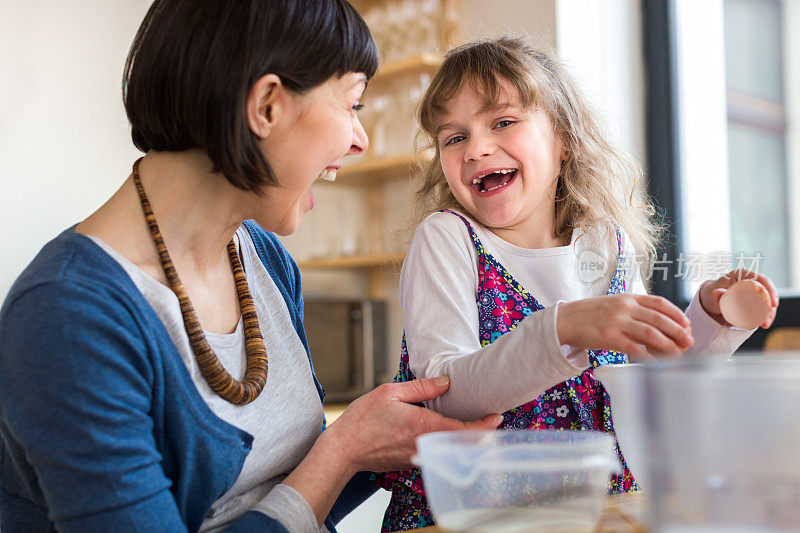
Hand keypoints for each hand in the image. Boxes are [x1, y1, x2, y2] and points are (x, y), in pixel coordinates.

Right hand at [322, 376, 502, 474]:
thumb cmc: (363, 420)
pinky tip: (449, 433)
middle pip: (462, 444)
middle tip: (493, 419)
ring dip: (465, 440)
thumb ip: (422, 388)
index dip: (485, 425)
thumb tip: (447, 381)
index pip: (464, 430)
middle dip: (480, 433)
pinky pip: (437, 453)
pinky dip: (448, 444)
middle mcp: (425, 445)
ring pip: (450, 450)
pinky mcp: (411, 462)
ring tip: (476, 424)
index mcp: (423, 426)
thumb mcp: (390, 392)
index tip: (498, 416)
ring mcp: (419, 457)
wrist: (343, 450)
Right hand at [556, 293, 693, 359]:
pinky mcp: (609, 337)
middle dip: (678, 331)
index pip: (659, 303)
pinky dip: (648, 356)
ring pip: (651, 333)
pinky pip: (634, 348)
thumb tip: (656, 324)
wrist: (565, 320)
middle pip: (659, 318)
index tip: (687, 324)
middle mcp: (624, 307)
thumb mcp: (613, 304)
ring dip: (668, 344)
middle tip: (690, 341)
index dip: (676, 314)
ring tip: (678, 353)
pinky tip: (656, 362)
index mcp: (627, 297)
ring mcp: (617, 321)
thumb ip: (633, 311)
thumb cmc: (589, 314)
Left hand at [699, 269, 778, 327]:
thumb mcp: (711, 294)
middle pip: (766, 292)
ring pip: (766, 301)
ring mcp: (751, 293)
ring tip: (765, 324)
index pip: (761, 279)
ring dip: (769, 313)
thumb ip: (715, 294)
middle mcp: (749, 282)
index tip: (773, 304)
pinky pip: (762, 308)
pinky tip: (764, 324)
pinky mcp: (752, 302)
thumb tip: (718, 293)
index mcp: (741, 275)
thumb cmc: (710, 295)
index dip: (770, 290)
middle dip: (771, 306)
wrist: (707, 303)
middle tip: (767, 319)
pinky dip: (764, 316)